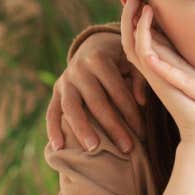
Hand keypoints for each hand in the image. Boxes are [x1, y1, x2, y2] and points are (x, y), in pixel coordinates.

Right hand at [46, 23, 147, 153]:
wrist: (93, 45)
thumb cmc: (120, 59)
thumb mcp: (132, 60)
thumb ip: (139, 78)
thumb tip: (141, 102)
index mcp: (99, 59)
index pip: (117, 91)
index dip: (131, 113)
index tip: (143, 134)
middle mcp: (79, 69)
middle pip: (96, 102)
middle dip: (113, 127)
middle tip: (127, 148)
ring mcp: (65, 80)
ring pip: (71, 107)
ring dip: (82, 129)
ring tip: (93, 149)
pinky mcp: (56, 90)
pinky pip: (52, 111)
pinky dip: (52, 129)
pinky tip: (59, 148)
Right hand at [124, 0, 194, 149]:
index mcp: (164, 67)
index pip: (147, 37)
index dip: (140, 17)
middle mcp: (156, 69)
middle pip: (133, 36)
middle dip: (129, 13)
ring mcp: (155, 74)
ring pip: (133, 41)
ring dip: (131, 18)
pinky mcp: (160, 79)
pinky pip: (144, 52)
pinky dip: (142, 33)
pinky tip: (147, 15)